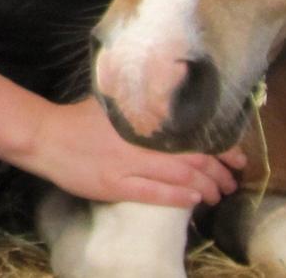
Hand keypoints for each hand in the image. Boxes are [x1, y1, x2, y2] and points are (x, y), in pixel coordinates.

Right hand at [28, 95, 245, 207]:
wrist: (49, 136)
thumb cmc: (84, 119)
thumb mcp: (119, 103)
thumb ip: (146, 102)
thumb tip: (175, 87)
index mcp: (145, 119)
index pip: (192, 132)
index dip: (219, 145)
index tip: (236, 154)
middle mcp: (141, 139)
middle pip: (191, 156)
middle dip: (218, 170)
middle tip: (233, 180)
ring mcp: (128, 164)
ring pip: (177, 176)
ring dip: (204, 186)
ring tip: (219, 194)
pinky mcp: (114, 185)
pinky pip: (152, 192)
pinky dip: (176, 196)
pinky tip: (193, 199)